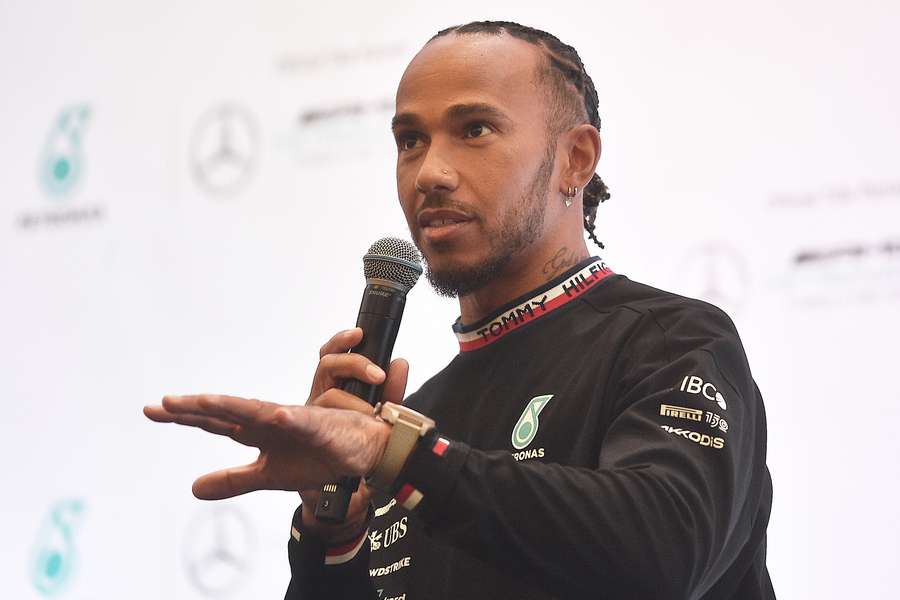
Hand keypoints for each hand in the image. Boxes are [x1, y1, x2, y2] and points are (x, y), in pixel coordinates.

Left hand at [143, 327, 408, 542]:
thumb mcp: (268, 476)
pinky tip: (279, 417)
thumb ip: (233, 480)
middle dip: (197, 406)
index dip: (184, 416)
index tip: (152, 411)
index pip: (214, 421)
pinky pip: (304, 422)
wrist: (359, 453)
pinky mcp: (319, 426)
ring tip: (203, 402)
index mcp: (256, 430)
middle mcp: (269, 419)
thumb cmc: (318, 456)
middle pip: (227, 410)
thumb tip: (194, 488)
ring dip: (231, 405)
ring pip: (257, 410)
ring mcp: (293, 420)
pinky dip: (292, 419)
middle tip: (165, 403)